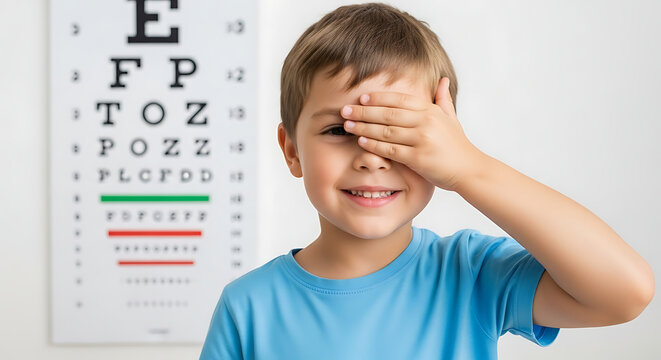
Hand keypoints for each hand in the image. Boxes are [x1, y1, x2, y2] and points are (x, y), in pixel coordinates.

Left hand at [340, 77, 485, 191]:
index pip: (399, 99)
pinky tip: (361, 142)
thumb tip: (443, 79)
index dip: (378, 98)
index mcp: (431, 110)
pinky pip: (391, 150)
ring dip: (364, 127)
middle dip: (364, 111)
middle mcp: (426, 122)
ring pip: (386, 131)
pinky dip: (374, 145)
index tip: (361, 97)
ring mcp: (422, 139)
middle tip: (345, 110)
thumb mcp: (451, 119)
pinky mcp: (419, 158)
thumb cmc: (457, 145)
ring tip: (347, 125)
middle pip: (388, 113)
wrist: (470, 170)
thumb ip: (443, 99)